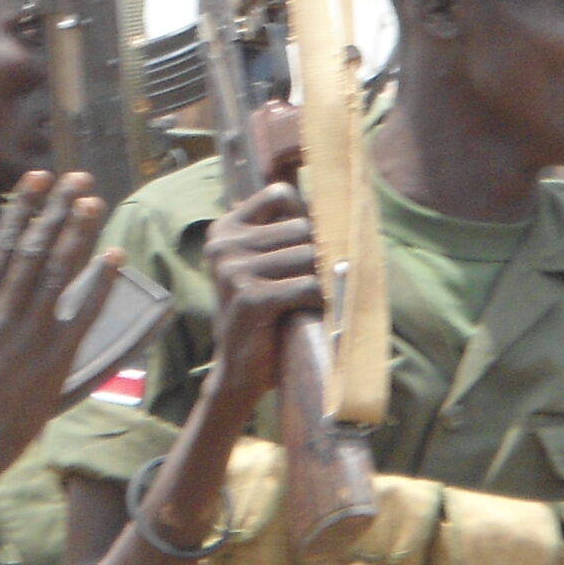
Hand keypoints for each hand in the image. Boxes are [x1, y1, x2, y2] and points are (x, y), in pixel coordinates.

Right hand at [0, 172, 113, 512]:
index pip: (2, 244)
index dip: (23, 208)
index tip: (38, 177)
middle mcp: (4, 313)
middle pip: (35, 251)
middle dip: (57, 210)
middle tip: (77, 177)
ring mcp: (32, 337)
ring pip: (58, 275)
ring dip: (79, 236)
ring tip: (94, 202)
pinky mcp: (56, 359)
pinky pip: (82, 314)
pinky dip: (100, 284)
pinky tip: (114, 256)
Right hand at [200, 181, 321, 429]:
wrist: (240, 370)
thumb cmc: (264, 313)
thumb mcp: (264, 264)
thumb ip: (284, 233)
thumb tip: (338, 205)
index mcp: (225, 228)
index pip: (281, 194)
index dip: (307, 216)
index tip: (313, 245)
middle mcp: (224, 244)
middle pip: (301, 226)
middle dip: (320, 253)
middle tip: (323, 278)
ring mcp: (232, 270)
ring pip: (308, 255)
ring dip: (322, 279)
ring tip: (317, 297)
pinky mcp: (248, 298)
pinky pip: (305, 286)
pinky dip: (318, 300)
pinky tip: (312, 312)